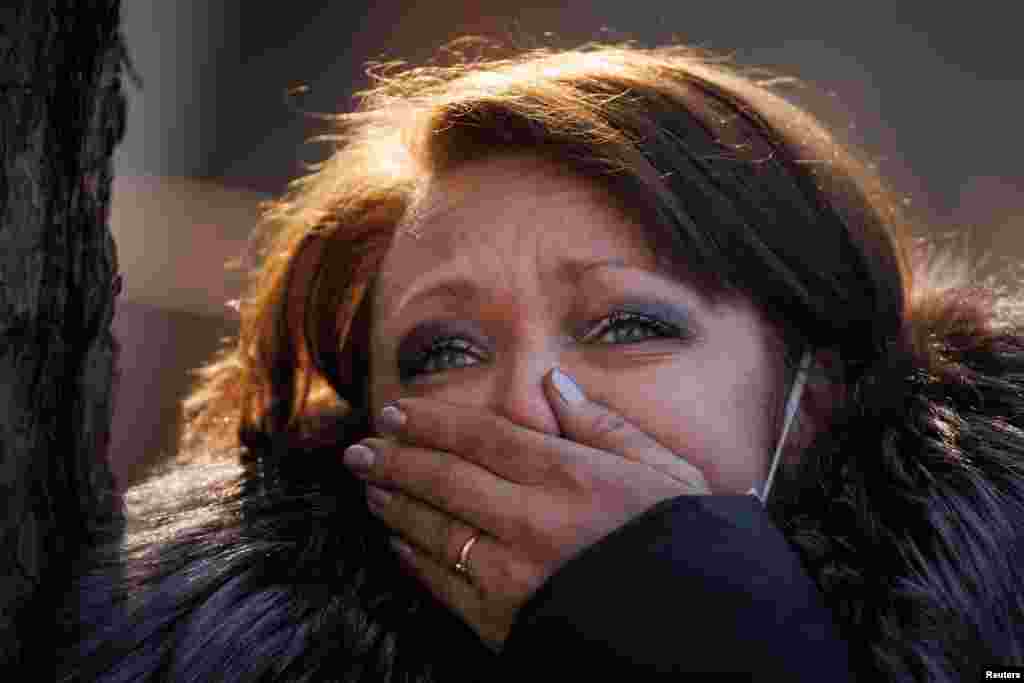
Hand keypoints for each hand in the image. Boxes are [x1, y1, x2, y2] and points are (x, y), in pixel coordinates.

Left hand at [342, 368, 709, 650]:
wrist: (704, 634)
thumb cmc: (686, 543)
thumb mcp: (663, 470)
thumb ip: (603, 424)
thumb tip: (551, 384)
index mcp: (569, 475)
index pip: (480, 436)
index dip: (430, 422)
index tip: (395, 412)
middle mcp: (531, 519)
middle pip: (443, 479)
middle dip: (394, 460)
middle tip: (359, 450)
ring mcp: (512, 573)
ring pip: (433, 529)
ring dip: (394, 505)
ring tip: (370, 487)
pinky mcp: (504, 620)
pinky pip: (443, 582)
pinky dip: (413, 558)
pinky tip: (398, 542)